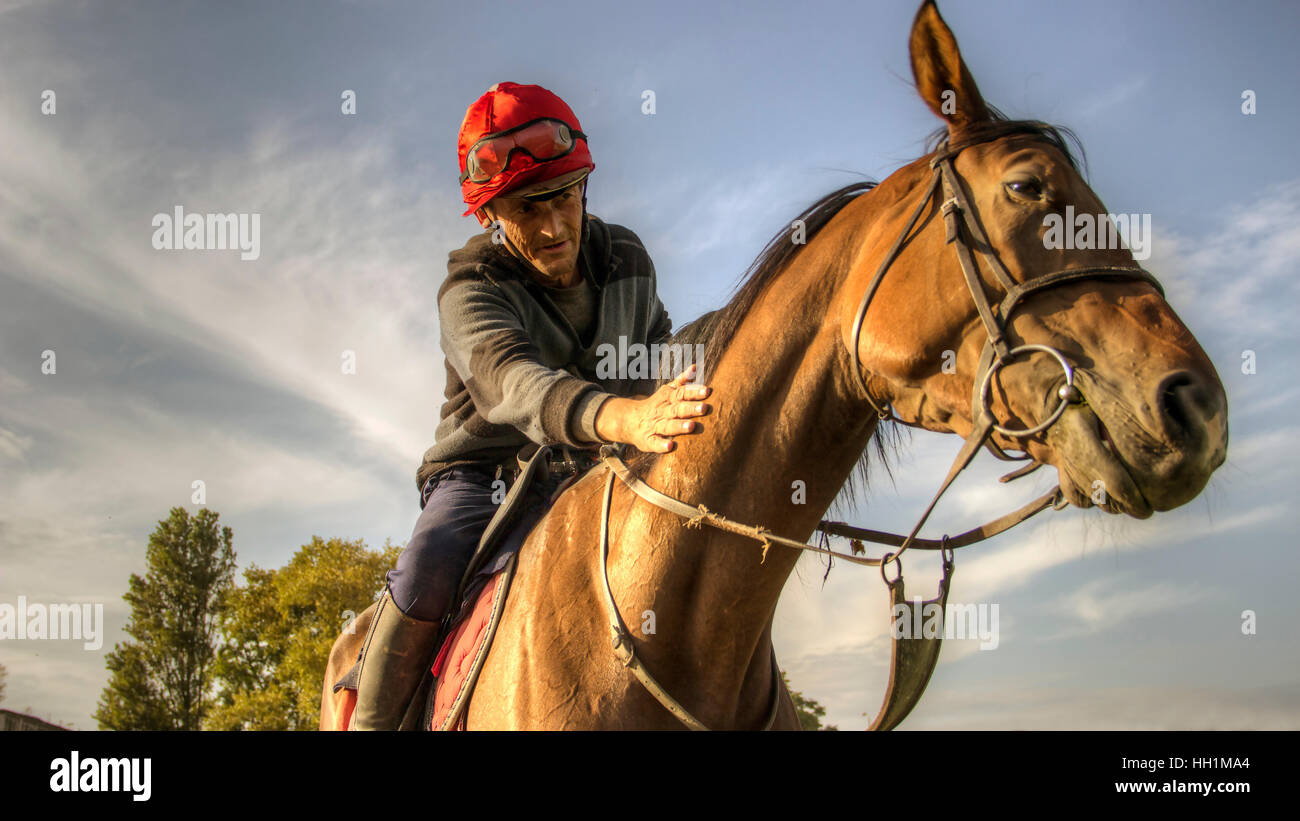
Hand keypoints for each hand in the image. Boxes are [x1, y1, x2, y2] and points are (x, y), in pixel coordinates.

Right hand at [594, 363, 713, 452]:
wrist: (629, 420)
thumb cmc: (656, 406)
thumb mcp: (666, 391)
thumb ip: (681, 381)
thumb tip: (694, 367)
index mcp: (668, 399)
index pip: (682, 393)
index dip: (694, 392)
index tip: (708, 391)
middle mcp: (662, 412)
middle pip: (677, 409)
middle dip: (691, 409)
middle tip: (705, 408)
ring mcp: (655, 426)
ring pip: (668, 426)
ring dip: (679, 426)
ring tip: (691, 426)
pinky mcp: (648, 440)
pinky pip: (654, 443)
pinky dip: (661, 445)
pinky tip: (670, 447)